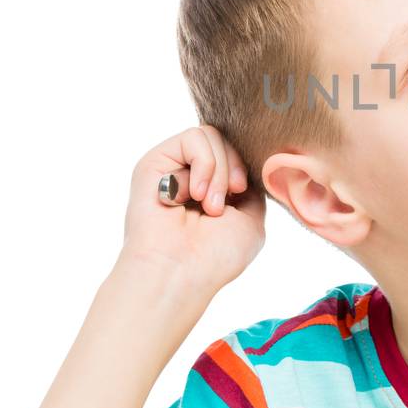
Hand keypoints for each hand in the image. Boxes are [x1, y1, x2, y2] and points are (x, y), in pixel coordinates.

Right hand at [117, 125, 265, 296]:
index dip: (244, 165)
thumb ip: (251, 184)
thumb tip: (247, 158)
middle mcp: (191, 175)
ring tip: (208, 206)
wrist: (179, 272)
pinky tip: (195, 194)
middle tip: (221, 206)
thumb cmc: (216, 256)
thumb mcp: (251, 217)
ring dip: (218, 172)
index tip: (242, 191)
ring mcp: (173, 167)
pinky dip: (204, 164)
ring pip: (210, 136)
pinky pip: (194, 138)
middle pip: (225, 140)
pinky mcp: (155, 161)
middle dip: (233, 169)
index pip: (236, 151)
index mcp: (213, 189)